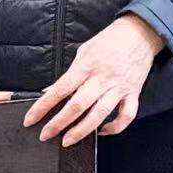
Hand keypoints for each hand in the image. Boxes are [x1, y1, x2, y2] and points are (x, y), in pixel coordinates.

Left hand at [24, 14, 162, 144]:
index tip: (30, 119)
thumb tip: (51, 91)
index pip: (61, 89)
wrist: (142, 32)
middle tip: (45, 135)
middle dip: (59, 123)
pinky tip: (102, 131)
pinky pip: (126, 115)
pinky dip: (115, 127)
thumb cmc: (111, 39)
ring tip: (67, 140)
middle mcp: (103, 78)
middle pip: (78, 105)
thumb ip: (70, 72)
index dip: (43, 106)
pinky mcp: (134, 92)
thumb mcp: (85, 50)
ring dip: (82, 130)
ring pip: (100, 114)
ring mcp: (119, 87)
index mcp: (88, 66)